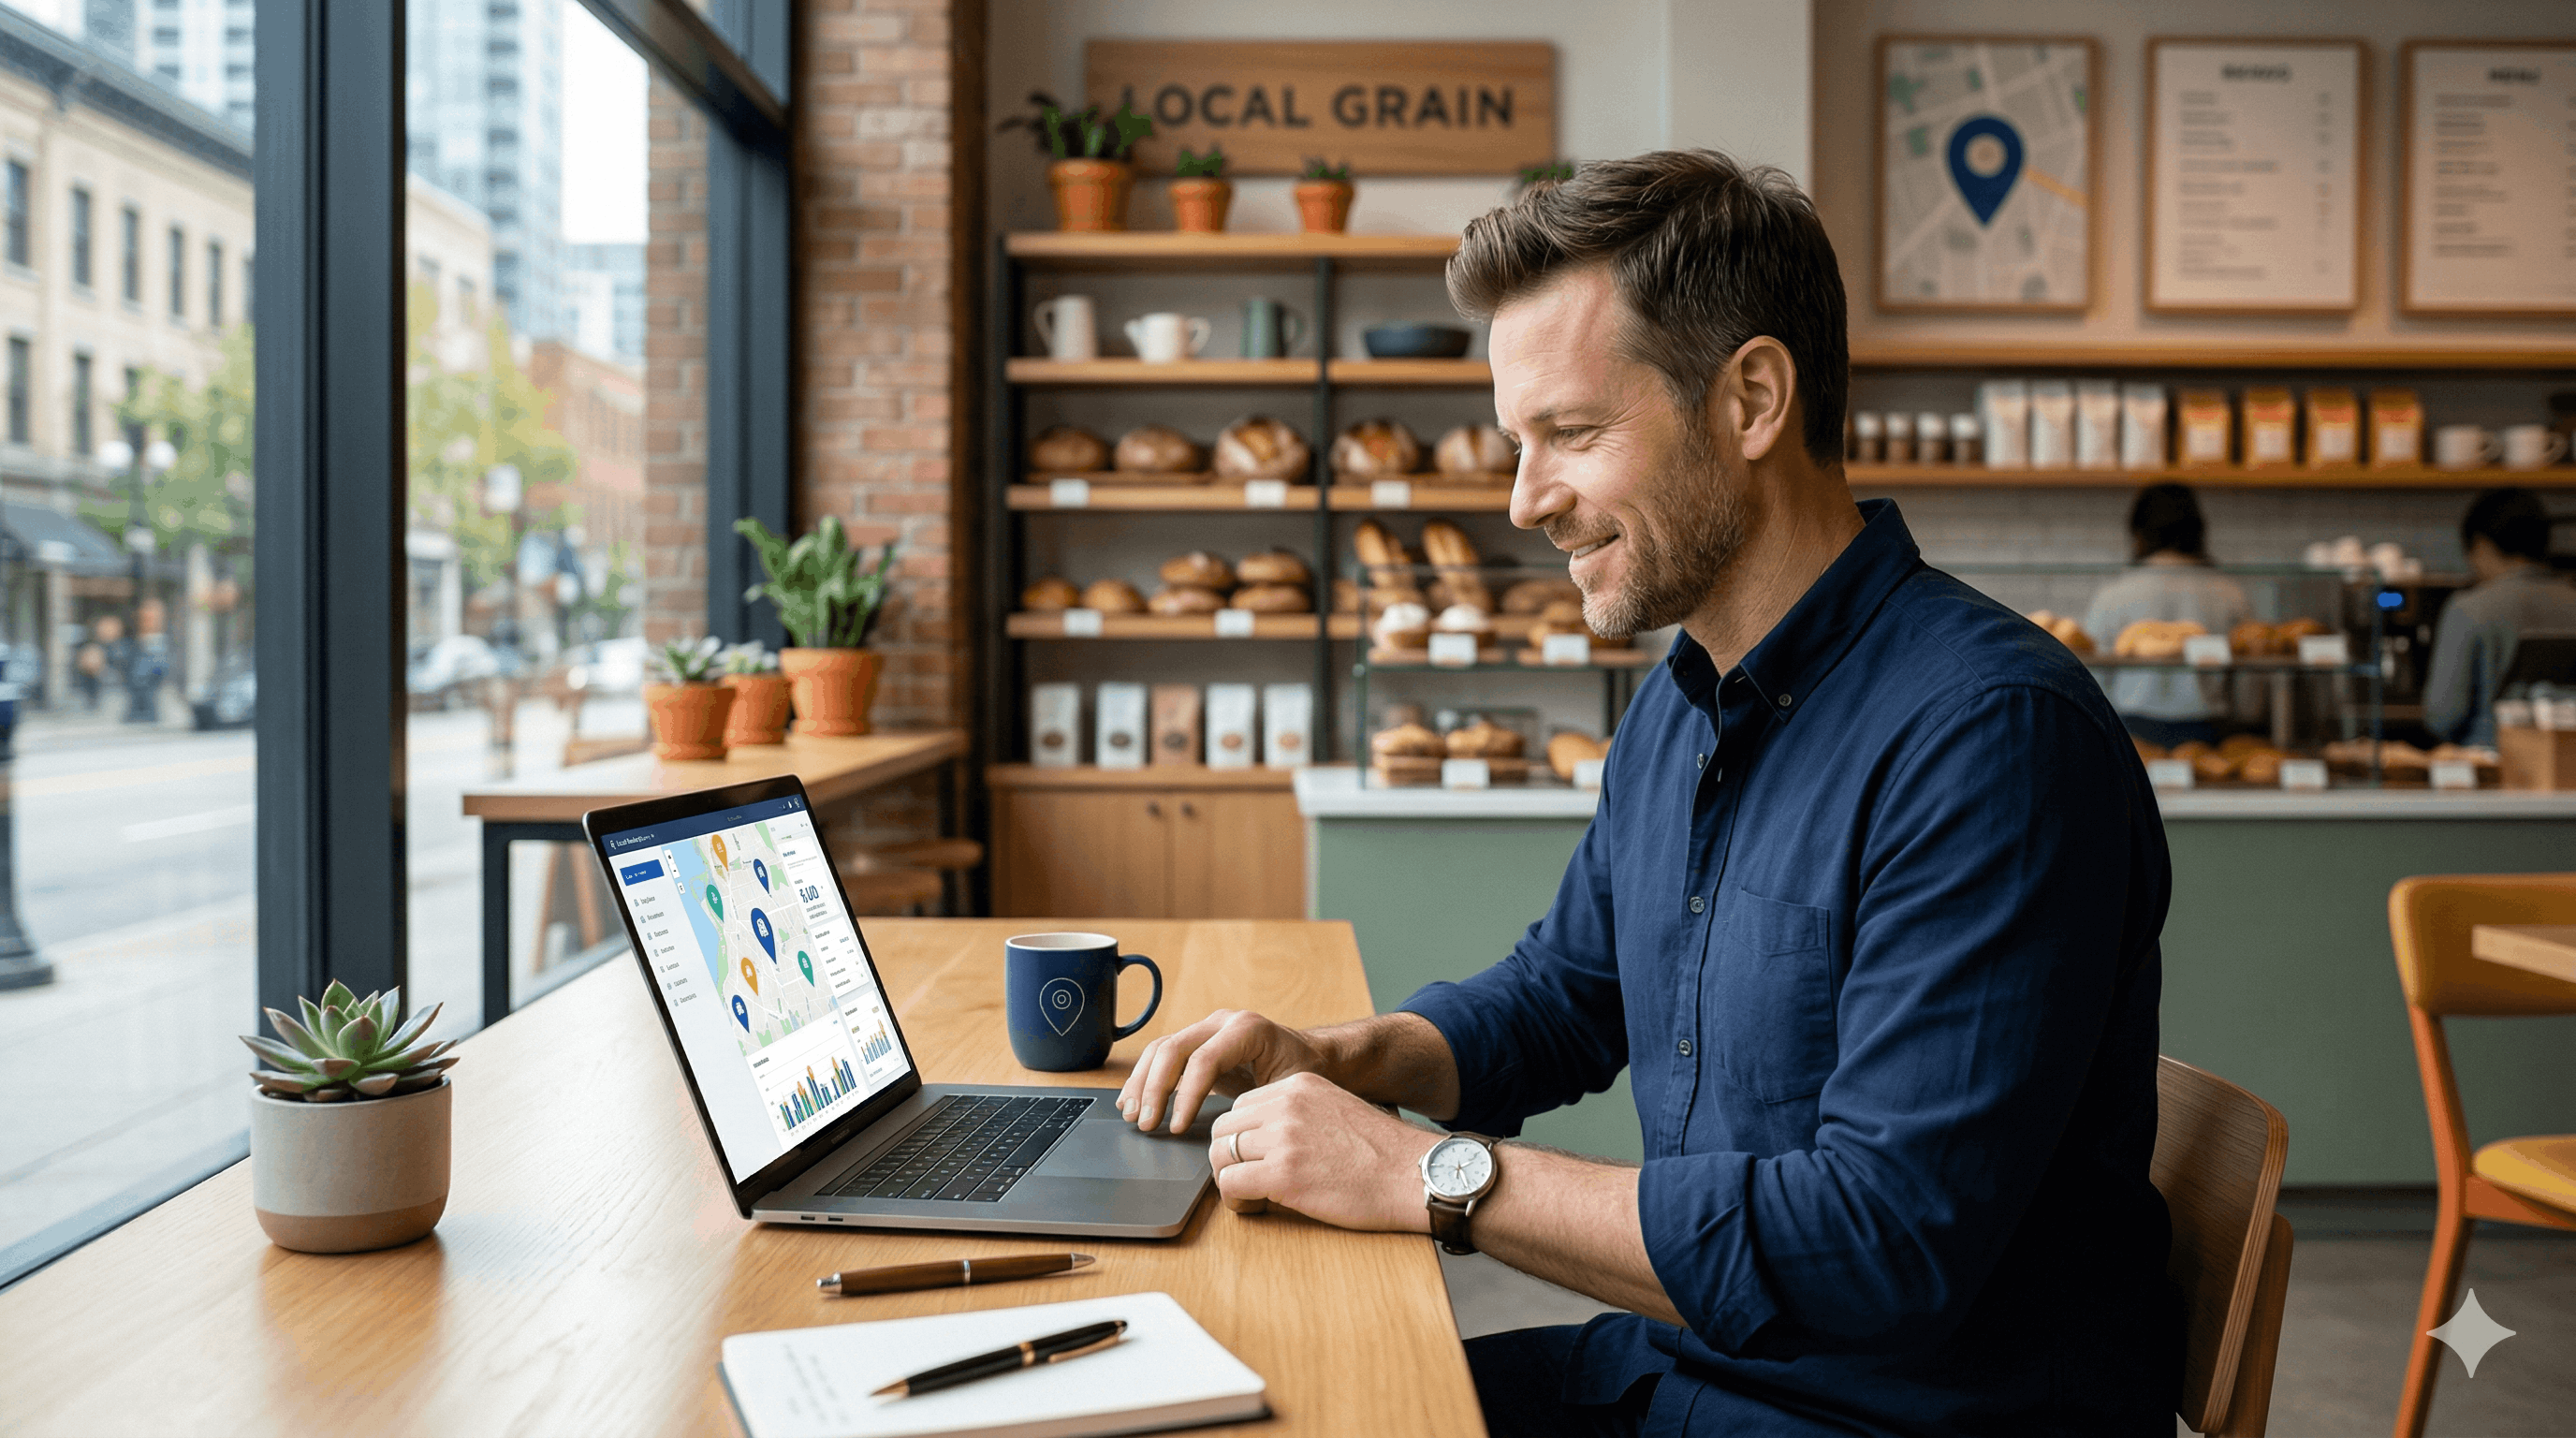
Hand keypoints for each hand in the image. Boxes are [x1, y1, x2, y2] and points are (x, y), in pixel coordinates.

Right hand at [1118, 1008, 1328, 1133]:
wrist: (1309, 1055)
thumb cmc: (1303, 1074)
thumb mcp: (1290, 1088)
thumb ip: (1260, 1104)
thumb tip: (1228, 1134)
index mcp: (1247, 1029)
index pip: (1204, 1060)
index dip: (1186, 1096)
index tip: (1176, 1128)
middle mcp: (1222, 1022)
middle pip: (1174, 1049)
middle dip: (1155, 1090)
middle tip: (1146, 1125)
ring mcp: (1206, 1029)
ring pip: (1161, 1049)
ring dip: (1142, 1083)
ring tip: (1132, 1116)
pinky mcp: (1196, 1042)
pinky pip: (1162, 1054)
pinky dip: (1145, 1078)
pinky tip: (1132, 1101)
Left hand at [1208, 1072, 1438, 1233]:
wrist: (1414, 1175)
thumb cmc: (1384, 1154)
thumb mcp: (1337, 1110)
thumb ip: (1299, 1115)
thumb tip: (1263, 1139)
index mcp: (1300, 1085)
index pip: (1242, 1105)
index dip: (1243, 1137)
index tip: (1256, 1157)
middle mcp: (1287, 1104)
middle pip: (1224, 1127)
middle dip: (1230, 1157)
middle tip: (1249, 1178)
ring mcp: (1283, 1137)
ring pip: (1221, 1154)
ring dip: (1231, 1178)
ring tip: (1254, 1194)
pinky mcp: (1283, 1174)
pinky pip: (1230, 1183)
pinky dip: (1236, 1200)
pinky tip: (1257, 1206)